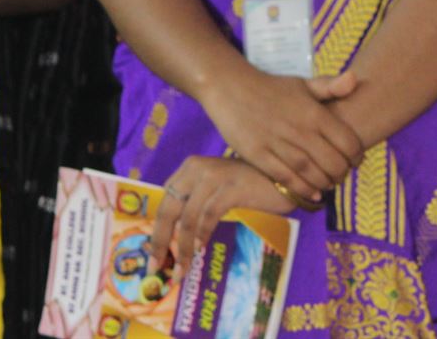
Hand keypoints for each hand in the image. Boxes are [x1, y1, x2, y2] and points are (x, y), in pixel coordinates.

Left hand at [149, 156, 292, 277]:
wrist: (282, 177)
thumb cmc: (249, 186)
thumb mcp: (215, 189)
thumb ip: (195, 204)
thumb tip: (172, 238)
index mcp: (190, 167)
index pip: (164, 201)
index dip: (157, 229)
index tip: (154, 254)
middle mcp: (197, 168)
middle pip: (169, 209)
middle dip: (160, 242)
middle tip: (156, 267)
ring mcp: (215, 176)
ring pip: (188, 218)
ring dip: (183, 248)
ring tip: (181, 269)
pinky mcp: (232, 187)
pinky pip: (209, 215)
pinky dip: (202, 235)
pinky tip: (200, 249)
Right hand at [201, 65, 361, 205]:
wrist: (231, 87)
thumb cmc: (271, 87)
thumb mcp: (302, 83)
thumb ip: (330, 86)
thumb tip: (354, 80)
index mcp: (314, 112)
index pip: (347, 141)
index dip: (357, 155)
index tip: (356, 160)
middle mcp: (299, 129)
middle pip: (332, 162)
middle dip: (342, 173)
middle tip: (342, 176)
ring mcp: (278, 143)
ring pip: (310, 173)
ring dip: (324, 183)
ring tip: (328, 185)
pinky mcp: (259, 155)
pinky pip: (285, 178)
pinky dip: (301, 189)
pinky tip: (311, 193)